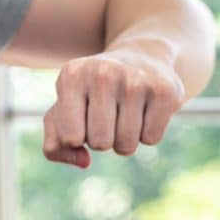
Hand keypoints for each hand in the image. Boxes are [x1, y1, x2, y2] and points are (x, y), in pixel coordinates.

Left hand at [42, 46, 185, 167]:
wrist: (142, 57)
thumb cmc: (95, 92)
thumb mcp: (64, 111)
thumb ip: (55, 145)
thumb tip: (84, 162)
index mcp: (72, 75)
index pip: (71, 137)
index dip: (78, 137)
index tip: (84, 117)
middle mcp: (103, 72)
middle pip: (100, 143)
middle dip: (103, 139)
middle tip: (109, 115)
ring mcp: (136, 80)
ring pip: (126, 146)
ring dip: (125, 140)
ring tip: (127, 113)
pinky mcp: (164, 90)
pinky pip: (151, 139)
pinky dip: (148, 134)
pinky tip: (147, 110)